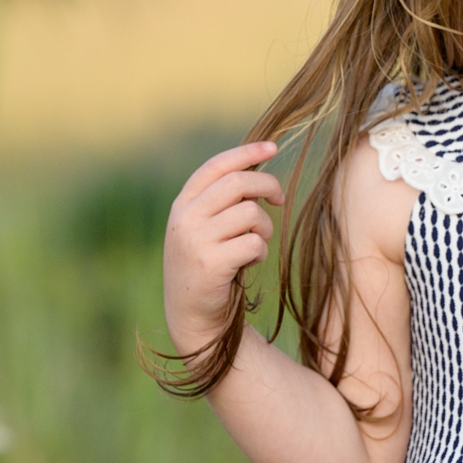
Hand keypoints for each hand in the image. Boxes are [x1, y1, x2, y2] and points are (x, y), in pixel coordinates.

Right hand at [163, 142, 283, 354]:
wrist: (191, 315)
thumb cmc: (208, 264)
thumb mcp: (205, 227)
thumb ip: (222, 200)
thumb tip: (259, 168)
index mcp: (183, 204)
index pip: (216, 166)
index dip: (247, 153)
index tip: (273, 147)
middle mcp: (184, 218)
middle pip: (238, 183)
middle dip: (267, 185)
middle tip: (279, 199)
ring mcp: (195, 240)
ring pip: (250, 214)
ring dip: (264, 228)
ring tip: (256, 243)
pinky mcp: (210, 264)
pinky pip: (253, 243)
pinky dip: (260, 251)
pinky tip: (250, 262)